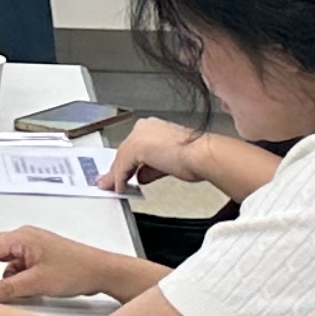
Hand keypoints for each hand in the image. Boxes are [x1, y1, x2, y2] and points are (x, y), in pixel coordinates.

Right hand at [0, 226, 126, 304]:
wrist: (102, 272)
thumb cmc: (77, 270)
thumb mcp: (38, 283)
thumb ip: (7, 289)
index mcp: (21, 237)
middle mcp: (24, 237)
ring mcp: (31, 246)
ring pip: (1, 259)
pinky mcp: (37, 256)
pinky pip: (14, 265)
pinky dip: (8, 277)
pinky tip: (13, 290)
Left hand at [103, 118, 268, 199]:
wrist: (202, 154)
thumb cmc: (196, 155)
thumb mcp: (168, 163)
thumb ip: (151, 168)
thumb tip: (141, 176)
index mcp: (154, 127)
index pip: (134, 146)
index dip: (127, 162)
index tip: (123, 173)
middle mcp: (145, 127)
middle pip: (124, 151)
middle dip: (118, 169)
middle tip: (112, 182)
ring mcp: (140, 136)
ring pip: (122, 158)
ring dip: (116, 175)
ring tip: (114, 187)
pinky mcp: (137, 147)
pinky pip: (123, 166)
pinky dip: (120, 179)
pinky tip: (121, 188)